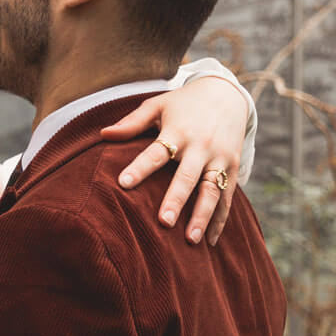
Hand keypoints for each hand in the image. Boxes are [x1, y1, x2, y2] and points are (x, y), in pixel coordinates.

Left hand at [103, 75, 247, 245]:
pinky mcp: (233, 166)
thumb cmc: (183, 103)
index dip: (140, 167)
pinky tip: (210, 241)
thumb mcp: (158, 105)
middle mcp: (201, 146)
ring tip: (191, 240)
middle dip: (176, 199)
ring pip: (212, 190)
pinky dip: (220, 219)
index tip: (123, 184)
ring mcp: (219, 157)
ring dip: (202, 216)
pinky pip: (227, 196)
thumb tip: (103, 134)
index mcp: (178, 131)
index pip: (156, 152)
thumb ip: (132, 122)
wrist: (227, 93)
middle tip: (164, 222)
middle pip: (187, 176)